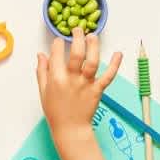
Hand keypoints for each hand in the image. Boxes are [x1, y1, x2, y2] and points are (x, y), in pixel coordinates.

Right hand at [36, 28, 122, 143]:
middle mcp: (71, 79)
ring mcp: (86, 84)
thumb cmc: (55, 111)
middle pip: (76, 54)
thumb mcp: (43, 90)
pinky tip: (118, 53)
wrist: (70, 129)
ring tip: (92, 36)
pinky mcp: (98, 90)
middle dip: (77, 38)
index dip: (57, 43)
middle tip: (77, 29)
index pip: (56, 54)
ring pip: (92, 62)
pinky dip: (115, 65)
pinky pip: (108, 76)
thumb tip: (41, 54)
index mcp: (56, 78)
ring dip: (93, 46)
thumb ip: (42, 71)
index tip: (58, 40)